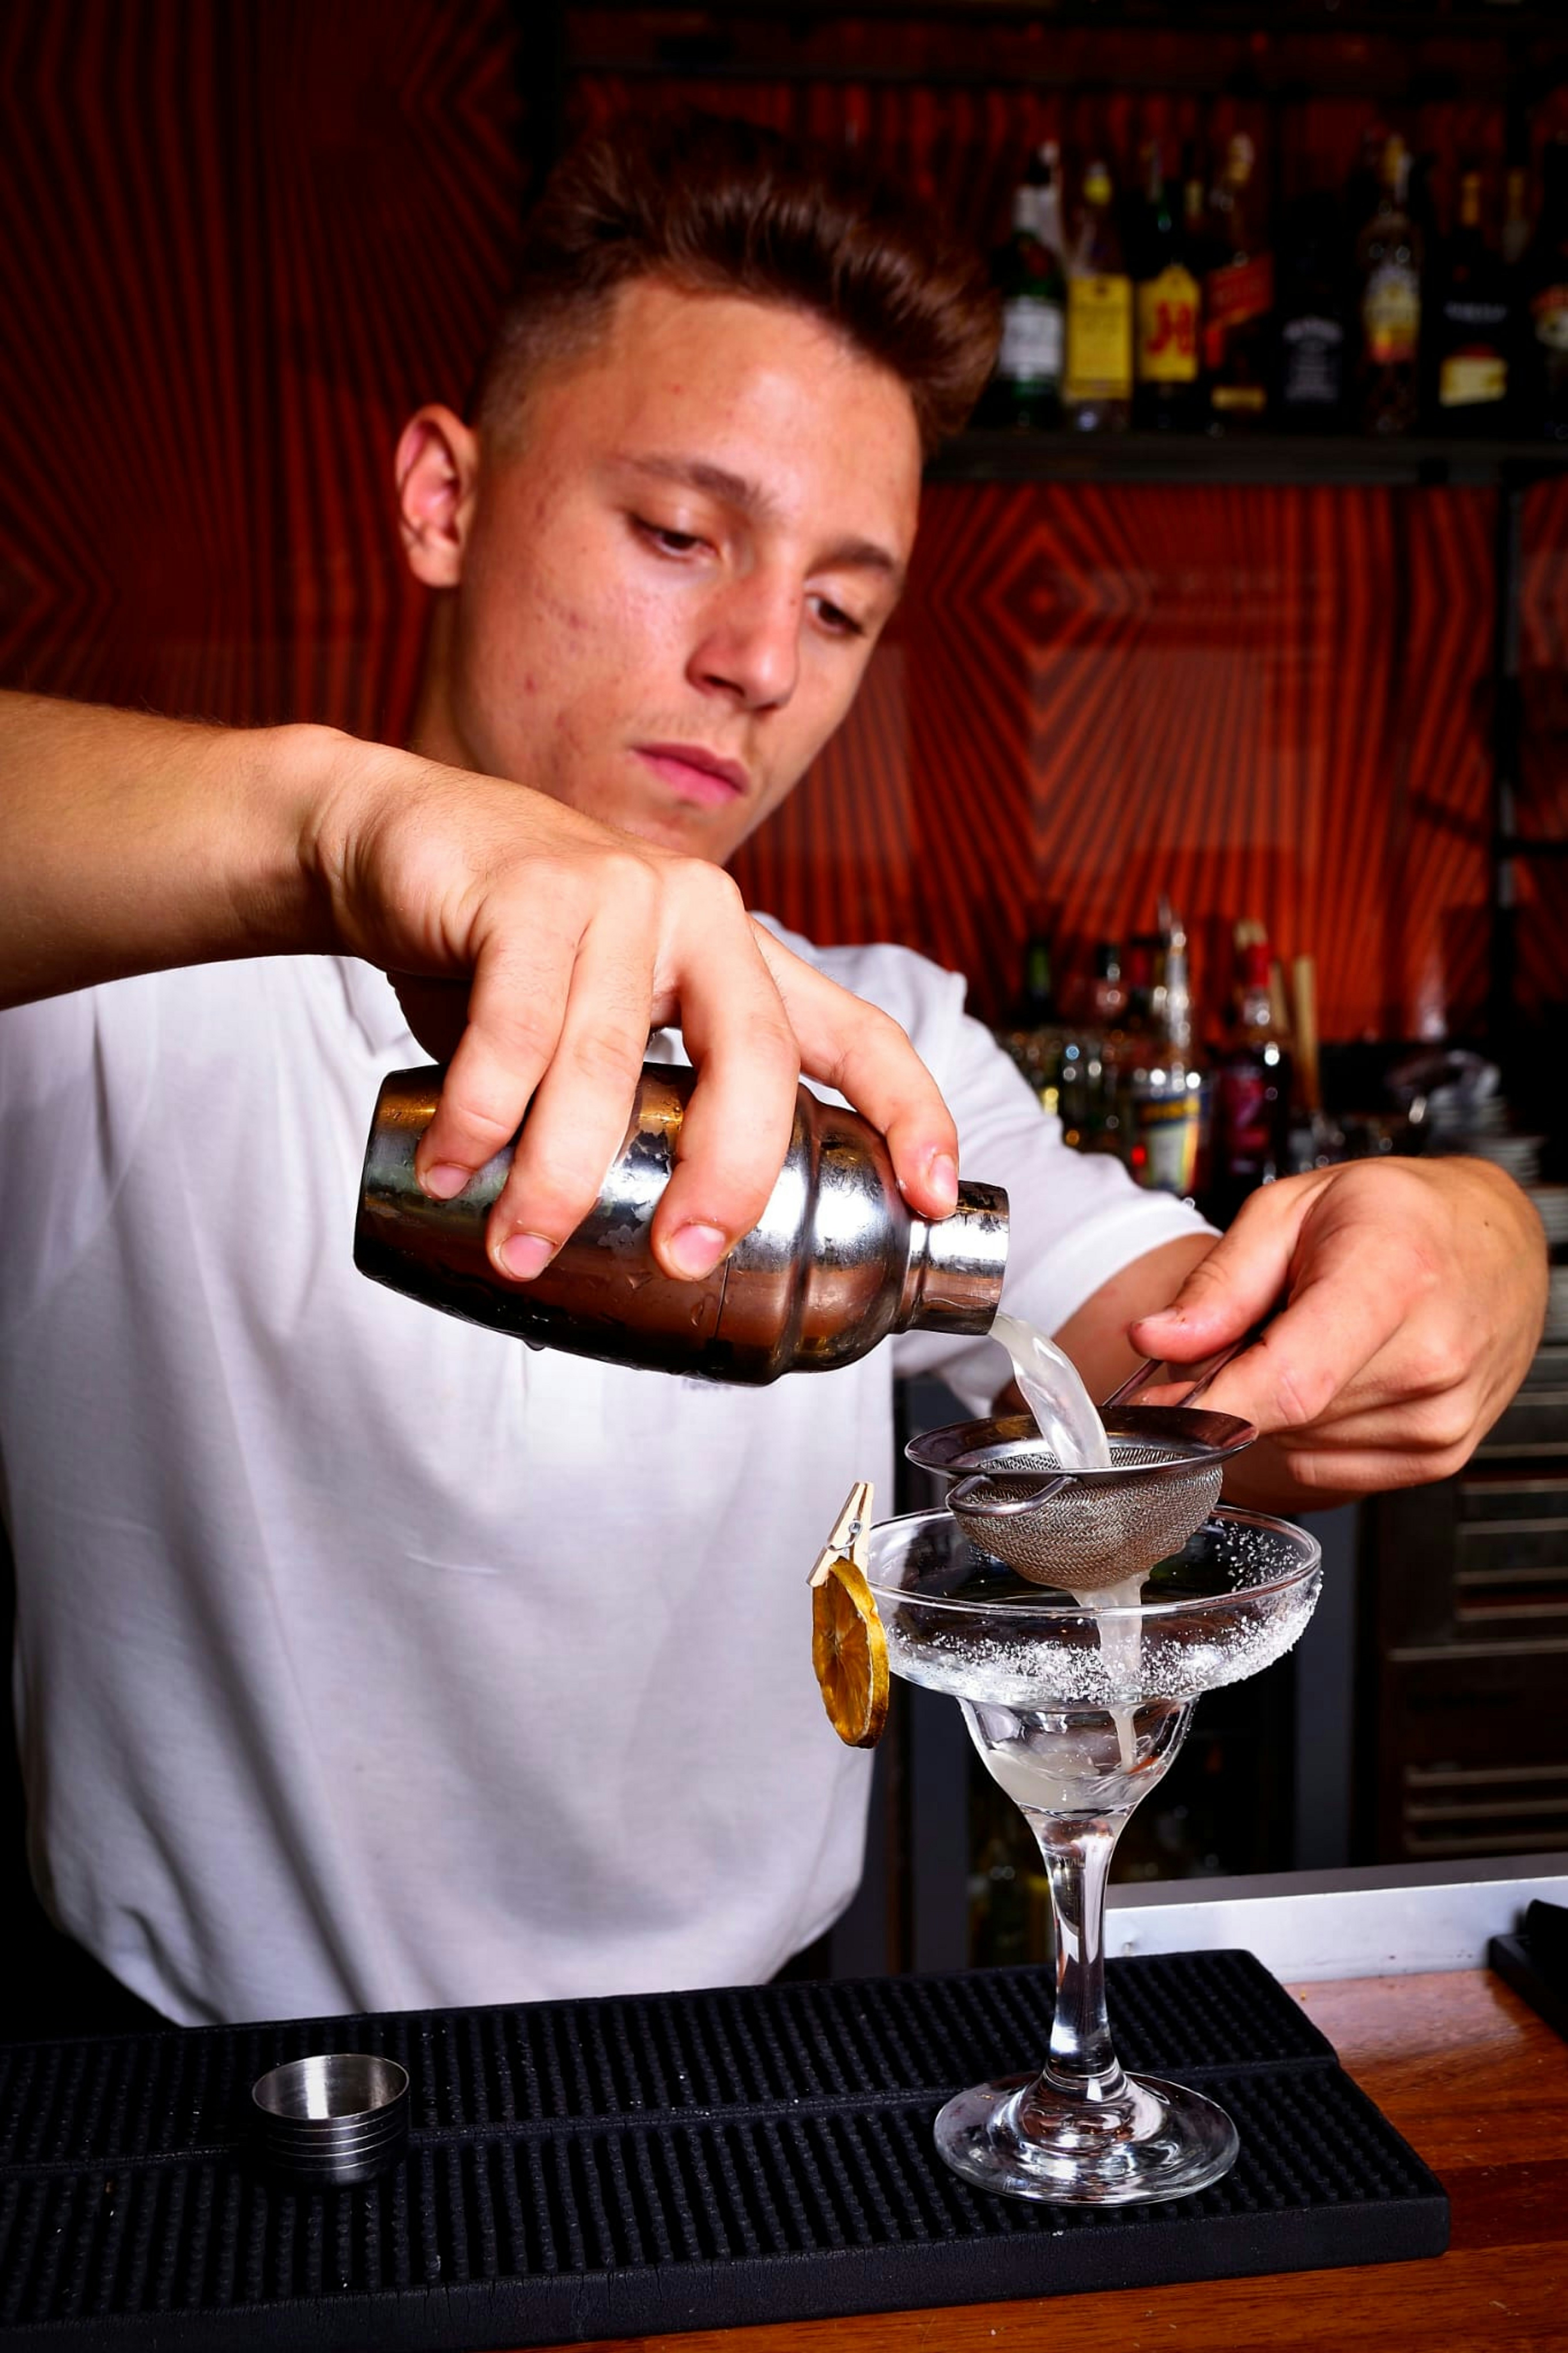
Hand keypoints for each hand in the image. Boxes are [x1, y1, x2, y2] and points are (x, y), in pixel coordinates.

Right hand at [310, 738, 960, 1282]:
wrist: (391, 841)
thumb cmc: (504, 948)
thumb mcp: (602, 1016)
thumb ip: (641, 1098)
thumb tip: (654, 1234)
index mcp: (737, 953)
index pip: (855, 1033)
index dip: (911, 1112)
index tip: (935, 1196)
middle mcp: (696, 912)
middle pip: (753, 1058)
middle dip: (729, 1173)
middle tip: (686, 1257)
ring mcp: (617, 892)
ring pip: (609, 1062)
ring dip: (562, 1174)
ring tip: (521, 1246)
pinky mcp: (528, 890)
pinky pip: (513, 1032)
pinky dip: (481, 1116)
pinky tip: (456, 1171)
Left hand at [1127, 1157, 1547, 1509]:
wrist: (1494, 1243)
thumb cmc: (1395, 1215)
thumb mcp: (1291, 1211)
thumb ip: (1219, 1282)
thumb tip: (1154, 1341)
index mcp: (1392, 1281)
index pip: (1288, 1381)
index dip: (1205, 1406)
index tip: (1151, 1409)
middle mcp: (1429, 1360)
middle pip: (1282, 1415)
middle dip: (1237, 1386)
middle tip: (1259, 1330)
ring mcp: (1439, 1419)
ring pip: (1298, 1447)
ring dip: (1275, 1409)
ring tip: (1310, 1341)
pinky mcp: (1437, 1456)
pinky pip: (1329, 1469)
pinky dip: (1308, 1432)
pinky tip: (1335, 1377)